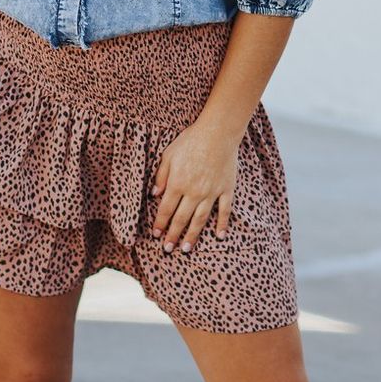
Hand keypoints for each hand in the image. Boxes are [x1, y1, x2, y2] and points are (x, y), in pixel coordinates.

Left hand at [150, 119, 237, 251]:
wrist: (218, 132)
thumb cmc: (191, 140)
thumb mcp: (169, 154)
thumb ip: (161, 176)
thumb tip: (154, 194)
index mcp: (178, 183)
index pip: (166, 209)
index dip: (160, 223)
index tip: (156, 235)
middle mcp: (194, 192)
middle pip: (181, 218)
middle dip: (173, 235)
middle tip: (168, 249)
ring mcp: (211, 192)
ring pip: (200, 219)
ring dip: (192, 235)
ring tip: (186, 248)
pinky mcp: (226, 190)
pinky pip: (224, 211)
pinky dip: (221, 224)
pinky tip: (219, 236)